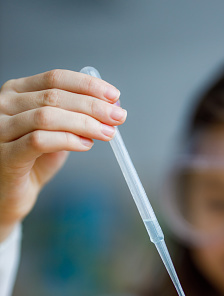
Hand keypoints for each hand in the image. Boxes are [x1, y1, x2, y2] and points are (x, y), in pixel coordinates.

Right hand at [0, 69, 125, 240]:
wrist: (11, 194)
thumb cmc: (33, 162)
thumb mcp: (57, 134)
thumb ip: (76, 119)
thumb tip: (111, 108)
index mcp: (17, 92)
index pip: (56, 78)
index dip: (87, 85)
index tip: (114, 96)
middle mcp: (5, 105)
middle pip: (55, 96)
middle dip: (92, 106)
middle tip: (118, 116)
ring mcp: (1, 128)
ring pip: (48, 116)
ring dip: (84, 123)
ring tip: (107, 133)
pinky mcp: (6, 154)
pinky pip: (40, 141)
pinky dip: (68, 140)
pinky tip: (86, 145)